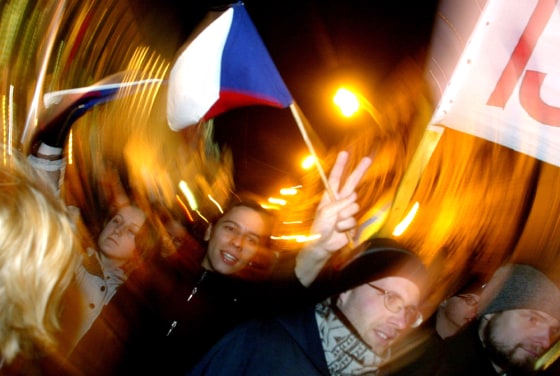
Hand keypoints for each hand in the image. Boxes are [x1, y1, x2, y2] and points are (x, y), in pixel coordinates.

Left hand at [295, 151, 371, 285]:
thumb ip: (339, 203)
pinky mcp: (353, 221)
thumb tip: (353, 198)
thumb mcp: (326, 212)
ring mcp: (347, 211)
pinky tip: (339, 230)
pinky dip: (346, 226)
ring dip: (344, 216)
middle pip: (352, 183)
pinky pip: (354, 220)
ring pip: (354, 206)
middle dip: (359, 171)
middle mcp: (340, 200)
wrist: (323, 245)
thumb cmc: (320, 228)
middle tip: (367, 159)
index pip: (336, 177)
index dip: (341, 166)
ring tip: (335, 224)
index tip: (345, 153)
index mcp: (330, 196)